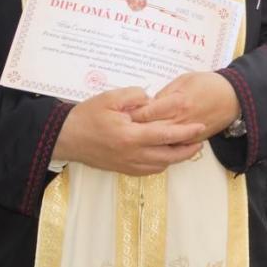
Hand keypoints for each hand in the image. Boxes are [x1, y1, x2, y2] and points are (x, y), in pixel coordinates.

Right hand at [52, 86, 205, 174]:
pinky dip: (160, 163)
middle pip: (168, 157)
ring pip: (160, 166)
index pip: (166, 136)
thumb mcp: (111, 97)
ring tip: (186, 147)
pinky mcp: (121, 169)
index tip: (200, 127)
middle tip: (200, 141)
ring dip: (175, 158)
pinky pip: (148, 171)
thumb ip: (136, 96)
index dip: (186, 133)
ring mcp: (126, 164)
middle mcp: (131, 154)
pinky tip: (165, 154)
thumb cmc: (87, 116)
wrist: (65, 137)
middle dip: (187, 150)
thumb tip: (152, 100)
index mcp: (130, 136)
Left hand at [128, 71, 239, 138]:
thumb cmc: (208, 84)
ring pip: (160, 143)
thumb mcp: (184, 80)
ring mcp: (187, 134)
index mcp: (177, 102)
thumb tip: (147, 103)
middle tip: (120, 130)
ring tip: (131, 140)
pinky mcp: (192, 142)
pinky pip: (172, 149)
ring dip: (145, 143)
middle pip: (150, 130)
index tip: (121, 115)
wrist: (234, 97)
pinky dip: (159, 149)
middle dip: (134, 130)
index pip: (147, 113)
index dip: (131, 115)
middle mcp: (180, 120)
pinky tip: (149, 147)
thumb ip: (164, 93)